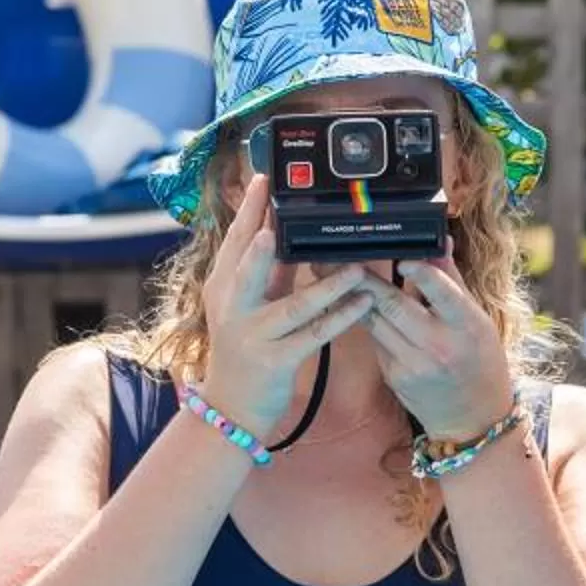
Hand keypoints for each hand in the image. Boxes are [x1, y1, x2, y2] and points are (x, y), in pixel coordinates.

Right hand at [198, 173, 374, 438]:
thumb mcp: (248, 304)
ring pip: (293, 306)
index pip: (235, 241)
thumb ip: (266, 271)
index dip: (247, 209)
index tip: (262, 179)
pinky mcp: (275, 360)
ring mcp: (253, 335)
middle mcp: (232, 308)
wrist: (232, 406)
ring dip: (328, 287)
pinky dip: (340, 318)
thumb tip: (283, 230)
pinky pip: (314, 335)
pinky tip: (363, 304)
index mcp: (223, 287)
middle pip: (248, 268)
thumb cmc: (244, 348)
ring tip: (356, 269)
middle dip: (264, 243)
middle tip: (282, 218)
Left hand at [362, 250, 513, 441]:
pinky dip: (369, 321)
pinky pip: (376, 340)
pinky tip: (355, 306)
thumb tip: (439, 241)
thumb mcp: (477, 320)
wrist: (473, 419)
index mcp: (468, 327)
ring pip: (376, 321)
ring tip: (337, 274)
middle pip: (394, 305)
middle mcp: (440, 346)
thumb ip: (452, 281)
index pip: (442, 292)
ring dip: (356, 297)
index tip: (404, 258)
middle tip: (344, 258)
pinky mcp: (395, 376)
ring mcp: (414, 364)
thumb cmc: (480, 361)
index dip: (420, 273)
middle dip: (365, 279)